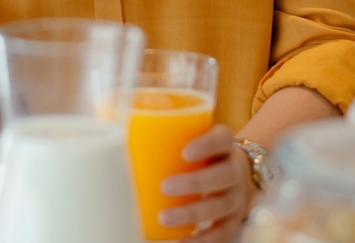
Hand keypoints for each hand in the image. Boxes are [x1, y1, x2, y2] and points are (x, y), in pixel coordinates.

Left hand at [159, 124, 255, 242]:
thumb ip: (163, 132)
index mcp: (224, 144)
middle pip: (223, 175)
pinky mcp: (234, 221)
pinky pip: (222, 234)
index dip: (206, 144)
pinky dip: (202, 241)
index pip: (222, 138)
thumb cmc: (201, 153)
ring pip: (221, 205)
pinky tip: (180, 241)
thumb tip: (118, 122)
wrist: (235, 174)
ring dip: (192, 214)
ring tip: (164, 218)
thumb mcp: (191, 137)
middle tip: (165, 187)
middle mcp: (234, 169)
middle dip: (195, 183)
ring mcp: (236, 197)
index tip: (184, 152)